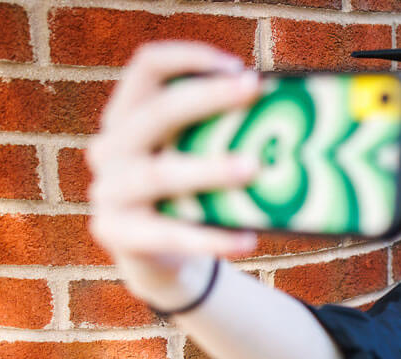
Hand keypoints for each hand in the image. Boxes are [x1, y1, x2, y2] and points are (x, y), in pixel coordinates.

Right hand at [87, 41, 261, 307]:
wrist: (157, 259)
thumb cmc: (189, 195)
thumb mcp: (194, 156)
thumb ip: (220, 134)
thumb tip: (291, 115)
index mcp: (126, 116)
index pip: (146, 67)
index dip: (188, 57)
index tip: (239, 67)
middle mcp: (111, 148)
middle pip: (155, 113)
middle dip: (207, 97)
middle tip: (253, 90)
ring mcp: (109, 192)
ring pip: (160, 174)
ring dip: (209, 168)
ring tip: (254, 168)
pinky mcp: (120, 235)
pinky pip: (170, 234)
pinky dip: (211, 237)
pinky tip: (249, 238)